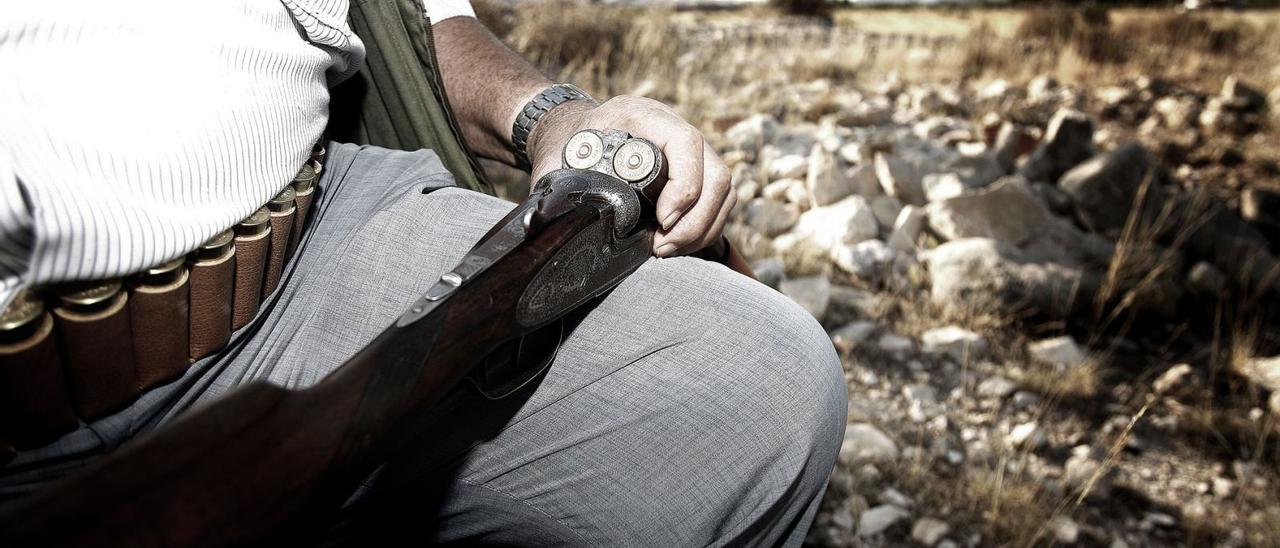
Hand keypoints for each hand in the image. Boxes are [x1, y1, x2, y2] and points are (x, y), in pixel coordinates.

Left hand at [526, 95, 734, 257]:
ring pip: (723, 190)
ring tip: (667, 250)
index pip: (685, 143)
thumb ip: (556, 188)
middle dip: (695, 220)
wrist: (571, 134)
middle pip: (716, 172)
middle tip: (662, 247)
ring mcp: (690, 151)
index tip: (662, 220)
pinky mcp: (696, 172)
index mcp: (641, 116)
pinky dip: (705, 228)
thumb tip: (551, 226)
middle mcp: (674, 128)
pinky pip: (719, 201)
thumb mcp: (557, 162)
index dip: (683, 186)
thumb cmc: (564, 148)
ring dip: (703, 228)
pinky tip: (676, 244)